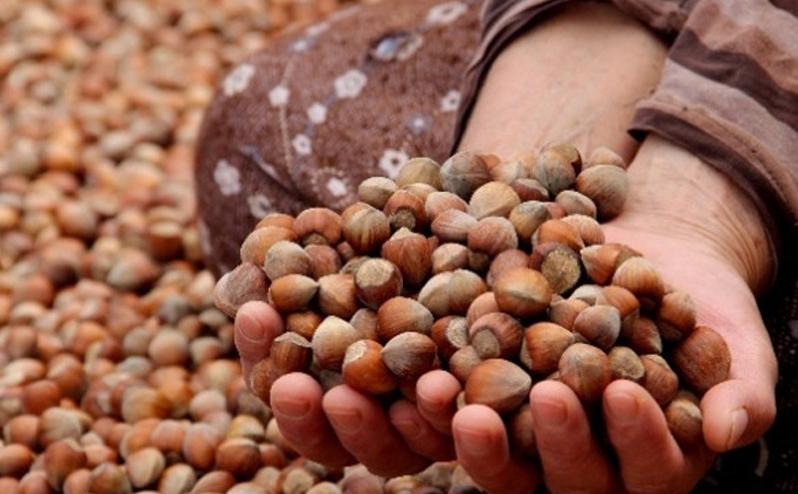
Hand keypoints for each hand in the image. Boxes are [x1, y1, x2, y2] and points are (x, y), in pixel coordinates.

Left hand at [447, 136, 777, 492]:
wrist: (640, 258)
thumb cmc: (700, 307)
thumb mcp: (735, 343)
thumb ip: (740, 390)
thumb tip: (728, 430)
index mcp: (648, 462)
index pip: (645, 469)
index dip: (636, 438)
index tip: (624, 390)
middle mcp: (581, 462)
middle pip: (562, 478)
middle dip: (553, 441)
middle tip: (546, 394)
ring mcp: (526, 435)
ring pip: (498, 458)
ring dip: (471, 436)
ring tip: (448, 392)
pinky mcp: (483, 397)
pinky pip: (453, 407)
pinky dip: (432, 396)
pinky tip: (417, 366)